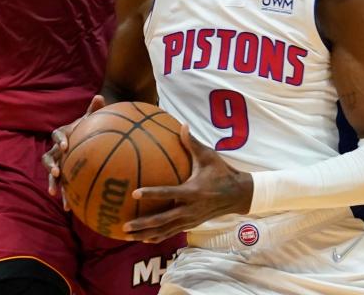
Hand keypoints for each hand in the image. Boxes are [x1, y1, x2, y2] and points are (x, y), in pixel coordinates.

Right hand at [42, 95, 105, 203]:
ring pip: (51, 174)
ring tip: (55, 193)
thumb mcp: (89, 120)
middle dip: (51, 165)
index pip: (57, 135)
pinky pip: (61, 186)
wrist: (81, 140)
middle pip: (48, 157)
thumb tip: (100, 96)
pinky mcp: (62, 175)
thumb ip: (93, 110)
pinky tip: (69, 208)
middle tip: (57, 172)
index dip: (60, 140)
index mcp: (62, 135)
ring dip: (52, 182)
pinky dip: (64, 195)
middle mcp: (56, 150)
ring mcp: (57, 163)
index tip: (65, 146)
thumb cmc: (86, 129)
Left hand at [123, 124, 251, 243]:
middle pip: (163, 220)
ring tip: (127, 235)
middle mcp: (190, 209)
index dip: (152, 194)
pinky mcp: (191, 224)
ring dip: (146, 234)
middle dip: (144, 224)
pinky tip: (142, 238)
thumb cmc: (221, 173)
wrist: (238, 195)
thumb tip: (182, 124)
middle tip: (125, 225)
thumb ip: (192, 143)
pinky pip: (171, 233)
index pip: (169, 193)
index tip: (134, 194)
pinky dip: (157, 236)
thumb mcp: (209, 157)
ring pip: (165, 230)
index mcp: (193, 191)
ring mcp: (190, 219)